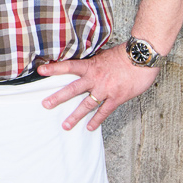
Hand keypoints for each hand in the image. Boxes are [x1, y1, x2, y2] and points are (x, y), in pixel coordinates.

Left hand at [37, 44, 159, 131]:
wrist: (142, 58)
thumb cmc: (124, 54)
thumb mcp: (104, 54)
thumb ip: (93, 60)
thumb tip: (84, 60)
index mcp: (91, 66)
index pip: (69, 66)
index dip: (54, 69)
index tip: (41, 71)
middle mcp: (95, 79)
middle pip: (72, 89)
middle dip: (58, 98)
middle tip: (45, 104)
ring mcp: (105, 90)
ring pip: (86, 105)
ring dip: (75, 116)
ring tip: (65, 125)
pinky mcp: (116, 98)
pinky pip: (104, 112)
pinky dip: (96, 120)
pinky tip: (90, 127)